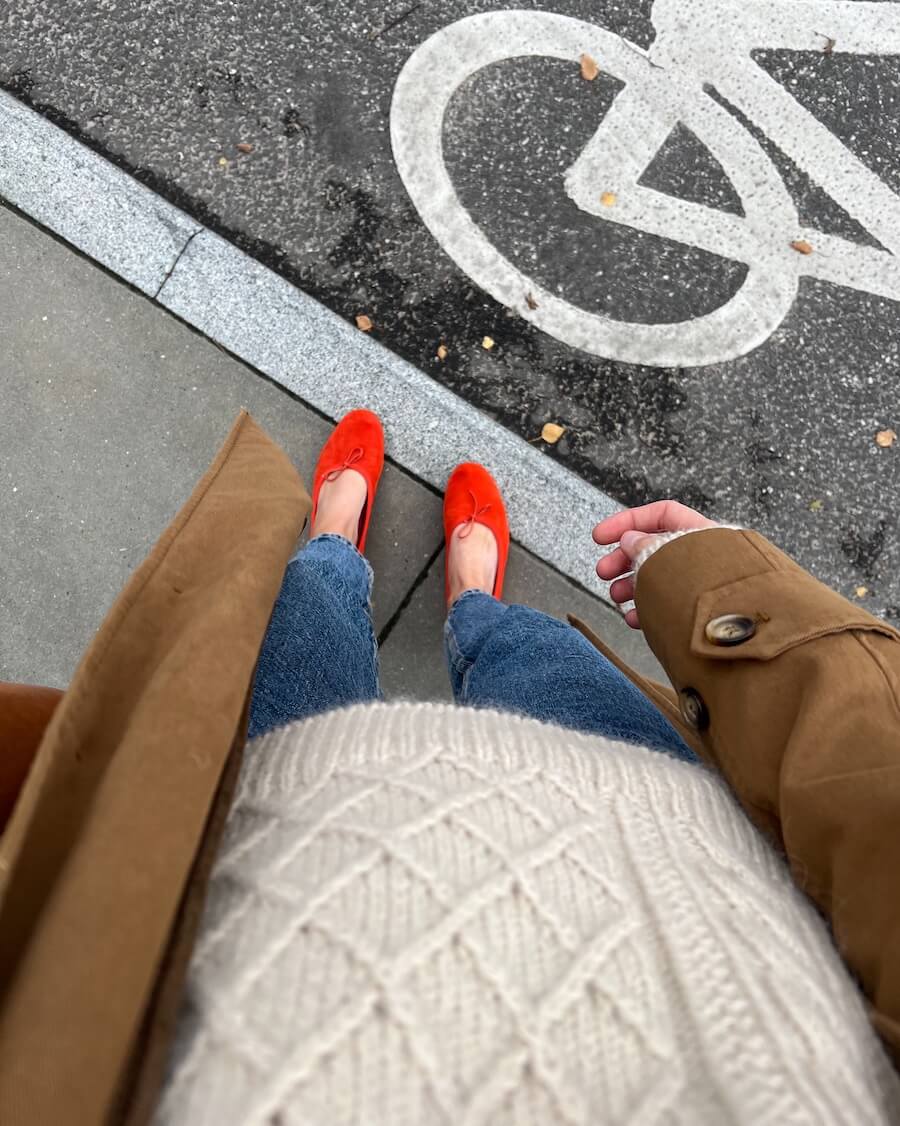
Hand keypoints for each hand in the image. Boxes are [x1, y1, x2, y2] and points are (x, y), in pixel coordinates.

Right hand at [592, 501, 716, 629]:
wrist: (733, 630)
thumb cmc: (708, 588)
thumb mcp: (663, 556)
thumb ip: (642, 544)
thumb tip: (630, 539)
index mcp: (700, 533)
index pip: (660, 515)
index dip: (626, 521)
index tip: (601, 536)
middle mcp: (701, 556)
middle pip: (653, 548)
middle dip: (622, 559)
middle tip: (603, 570)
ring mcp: (699, 584)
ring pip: (657, 578)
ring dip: (630, 585)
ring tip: (616, 595)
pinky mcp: (696, 610)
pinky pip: (666, 604)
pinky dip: (646, 608)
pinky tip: (635, 616)